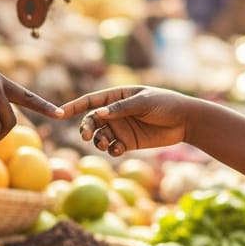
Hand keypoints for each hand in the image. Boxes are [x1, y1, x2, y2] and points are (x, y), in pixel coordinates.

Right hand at [57, 86, 191, 155]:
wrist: (185, 120)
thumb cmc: (165, 104)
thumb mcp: (143, 102)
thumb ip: (121, 108)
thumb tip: (98, 113)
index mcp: (116, 96)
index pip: (90, 101)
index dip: (73, 107)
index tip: (59, 113)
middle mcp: (115, 112)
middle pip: (91, 121)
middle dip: (85, 128)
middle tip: (85, 136)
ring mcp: (121, 127)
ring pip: (100, 136)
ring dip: (98, 141)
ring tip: (105, 144)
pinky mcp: (128, 142)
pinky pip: (113, 147)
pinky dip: (112, 149)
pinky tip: (118, 149)